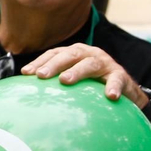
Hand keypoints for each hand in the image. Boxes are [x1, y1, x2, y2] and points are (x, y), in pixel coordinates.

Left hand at [20, 44, 149, 106]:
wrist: (124, 91)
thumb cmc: (93, 85)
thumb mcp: (74, 82)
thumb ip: (55, 84)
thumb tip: (27, 92)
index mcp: (75, 54)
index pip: (55, 54)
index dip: (40, 61)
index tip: (26, 73)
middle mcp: (89, 54)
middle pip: (70, 54)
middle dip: (54, 64)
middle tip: (41, 75)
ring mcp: (105, 63)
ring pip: (90, 64)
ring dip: (77, 71)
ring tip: (65, 80)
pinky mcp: (120, 76)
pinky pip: (117, 80)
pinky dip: (113, 87)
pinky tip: (110, 96)